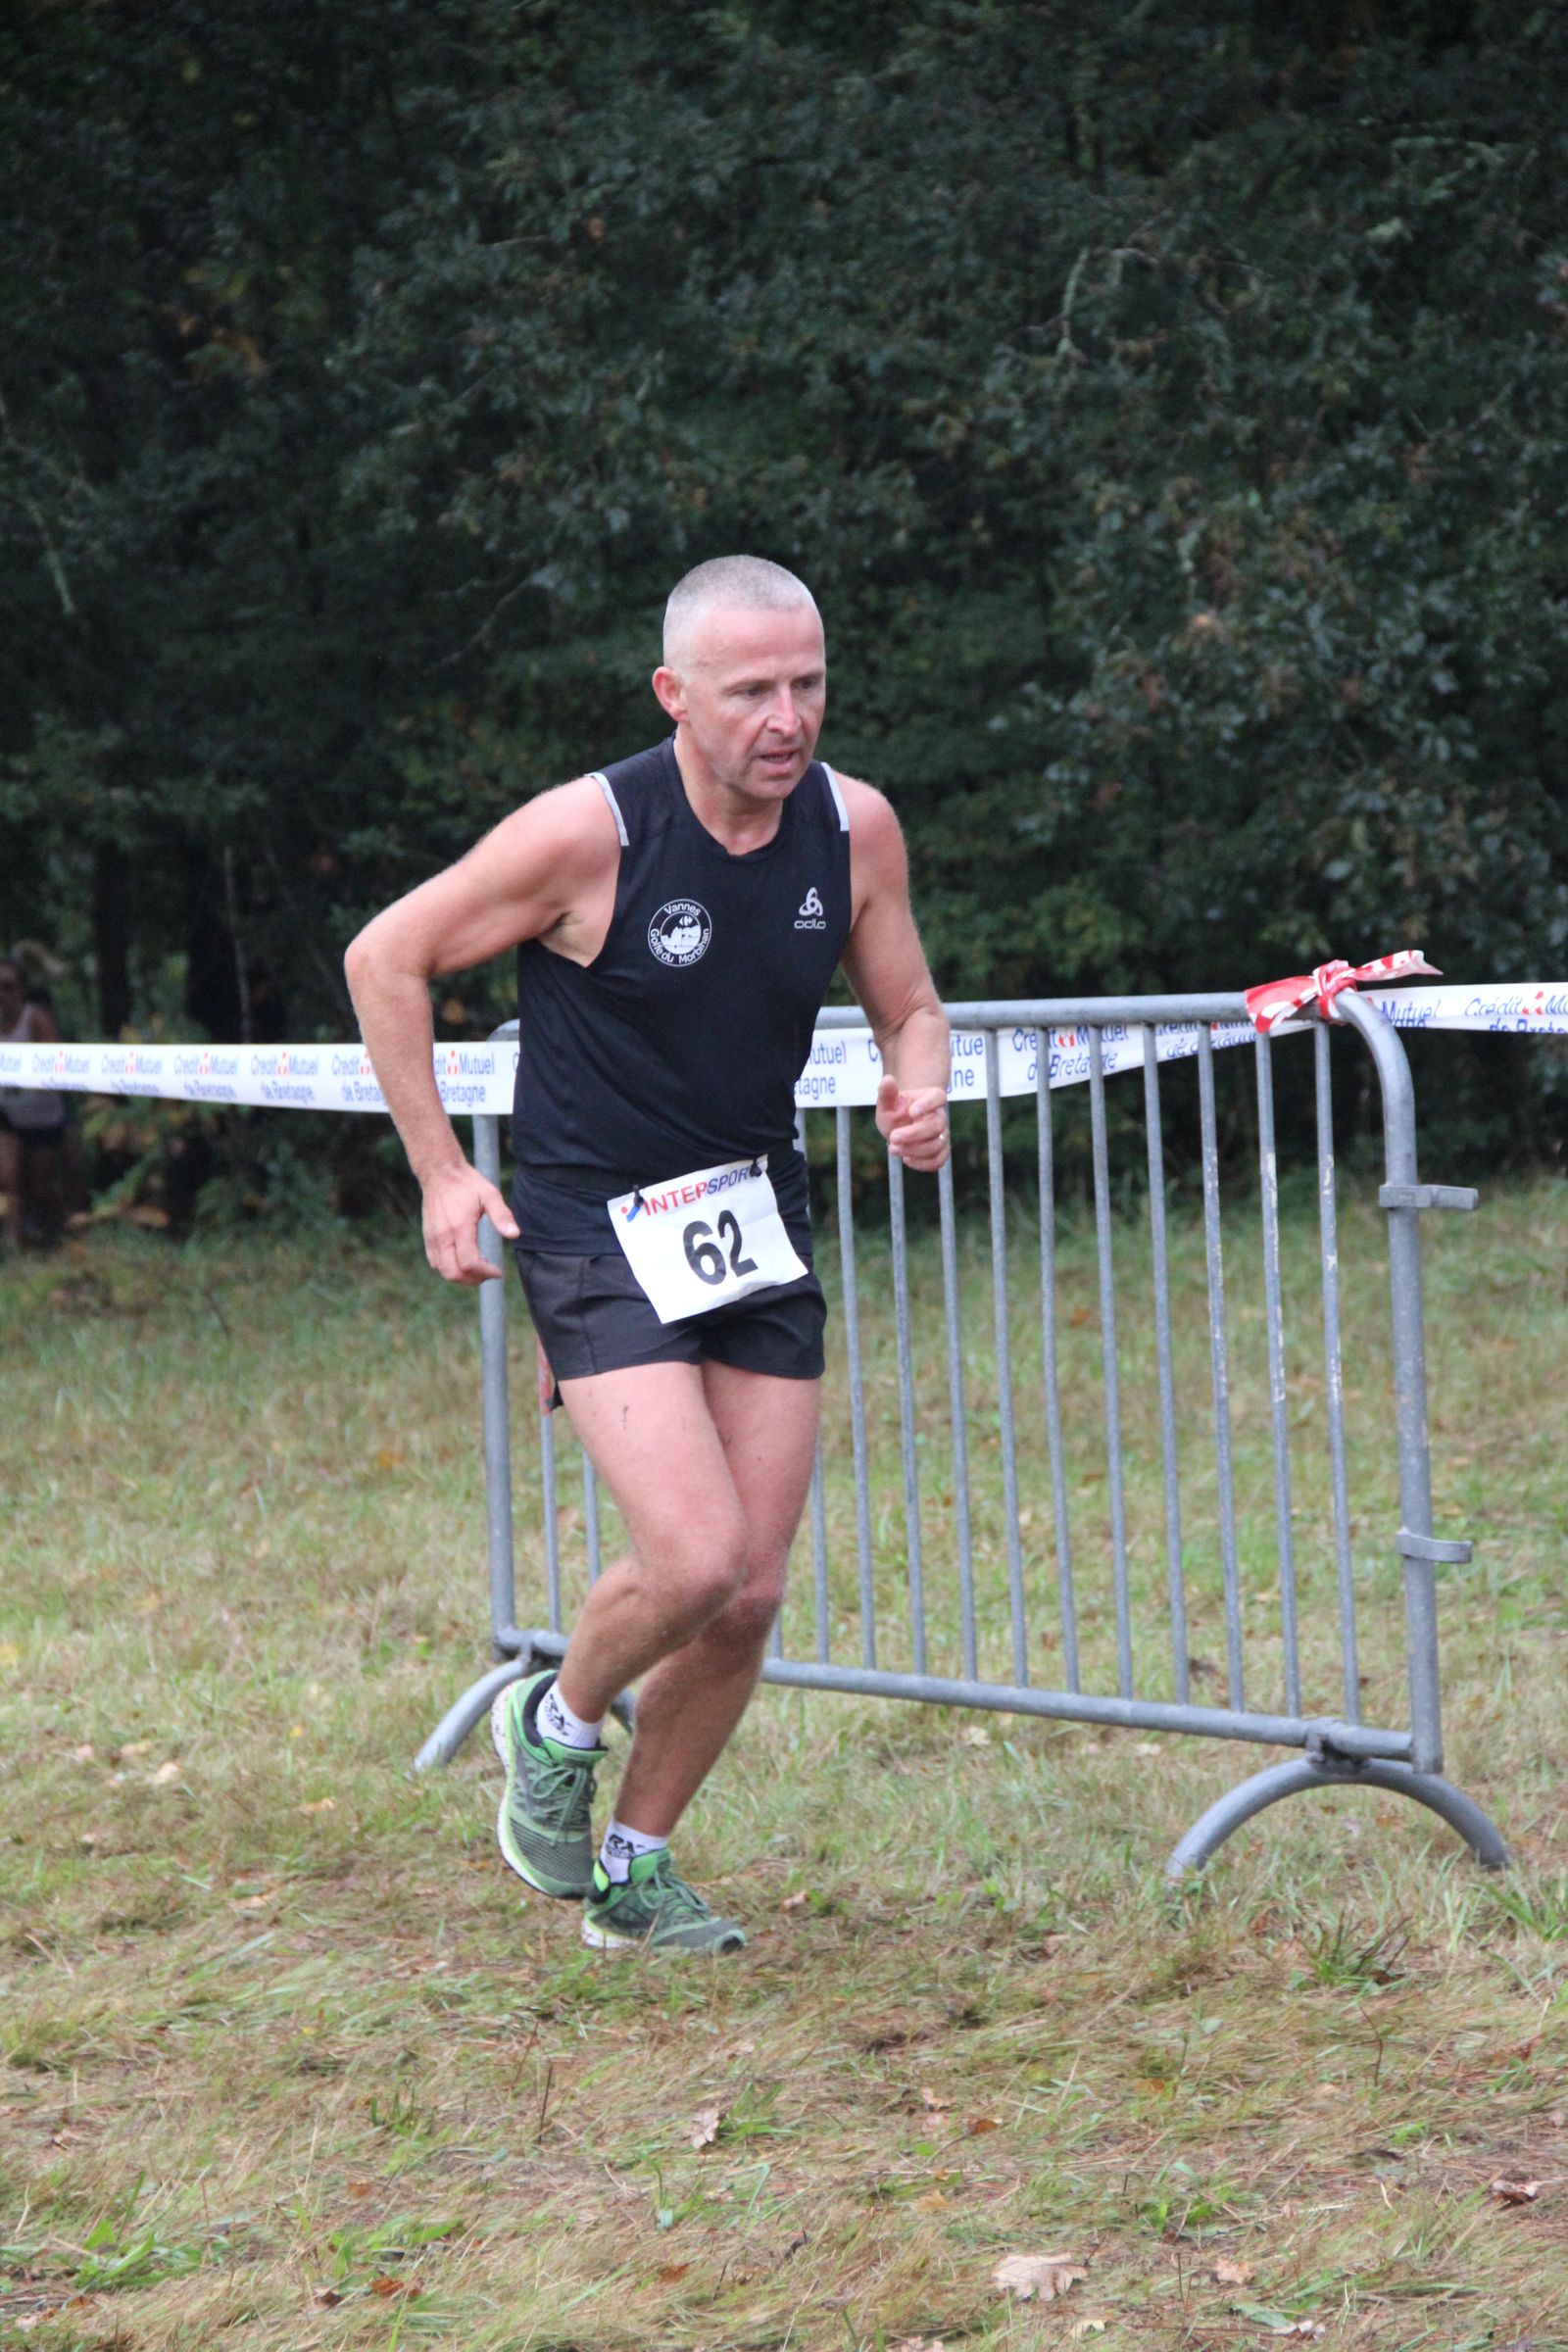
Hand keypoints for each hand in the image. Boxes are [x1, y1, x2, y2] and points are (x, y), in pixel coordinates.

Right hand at [421, 1161, 519, 1284]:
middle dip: (473, 1279)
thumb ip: (502, 1215)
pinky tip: (462, 1260)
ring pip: (443, 1271)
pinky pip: (435, 1262)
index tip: (498, 1271)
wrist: (440, 1173)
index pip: (469, 1263)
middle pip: (453, 1273)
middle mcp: (443, 1236)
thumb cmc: (467, 1184)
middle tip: (488, 1273)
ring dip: (461, 1276)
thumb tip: (515, 1235)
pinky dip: (449, 1268)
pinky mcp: (428, 1237)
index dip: (485, 1272)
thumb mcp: (490, 1195)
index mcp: (459, 1227)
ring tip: (478, 1269)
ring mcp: (432, 1238)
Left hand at [875, 1075, 949, 1171]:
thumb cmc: (895, 1111)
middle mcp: (940, 1116)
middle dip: (913, 1134)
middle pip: (936, 1126)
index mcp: (931, 1098)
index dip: (928, 1104)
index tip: (911, 1111)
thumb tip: (887, 1079)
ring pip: (936, 1145)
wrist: (900, 1126)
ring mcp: (942, 1135)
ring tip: (892, 1148)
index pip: (938, 1097)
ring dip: (914, 1149)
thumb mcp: (887, 1102)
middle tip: (892, 1136)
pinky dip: (922, 1163)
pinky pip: (938, 1161)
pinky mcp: (940, 1152)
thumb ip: (887, 1092)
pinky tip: (906, 1159)